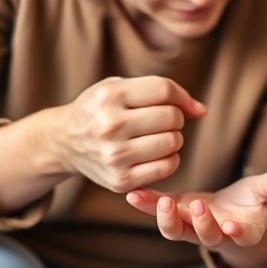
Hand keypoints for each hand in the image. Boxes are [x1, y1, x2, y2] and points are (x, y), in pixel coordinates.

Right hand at [45, 76, 205, 192]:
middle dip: (176, 118)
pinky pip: (167, 167)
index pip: (164, 90)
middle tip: (162, 122)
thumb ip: (161, 91)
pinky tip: (157, 154)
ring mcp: (114, 155)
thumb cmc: (101, 109)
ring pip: (173, 142)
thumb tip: (201, 111)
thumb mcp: (120, 87)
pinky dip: (170, 159)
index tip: (184, 105)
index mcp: (109, 96)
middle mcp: (109, 125)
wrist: (65, 141)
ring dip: (174, 138)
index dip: (182, 97)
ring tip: (158, 136)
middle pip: (172, 117)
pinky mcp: (119, 180)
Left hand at [125, 163, 266, 248]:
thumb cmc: (251, 203)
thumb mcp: (266, 191)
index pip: (239, 236)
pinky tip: (133, 194)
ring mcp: (191, 227)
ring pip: (176, 231)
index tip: (232, 227)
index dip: (236, 233)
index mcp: (241, 231)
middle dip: (201, 224)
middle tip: (197, 207)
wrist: (231, 214)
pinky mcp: (175, 215)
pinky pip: (158, 213)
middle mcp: (214, 234)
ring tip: (160, 202)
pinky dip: (146, 205)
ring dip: (165, 219)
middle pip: (206, 237)